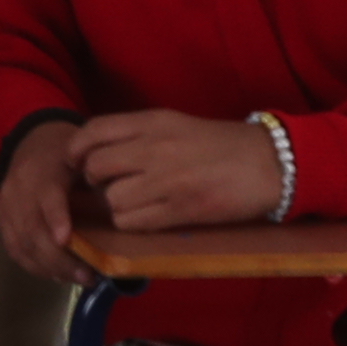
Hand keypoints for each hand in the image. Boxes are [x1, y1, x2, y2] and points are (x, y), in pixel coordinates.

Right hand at [0, 123, 91, 283]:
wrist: (32, 144)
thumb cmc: (68, 156)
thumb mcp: (86, 160)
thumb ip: (99, 183)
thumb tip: (123, 215)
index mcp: (45, 170)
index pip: (47, 196)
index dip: (55, 217)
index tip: (65, 239)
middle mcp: (19, 188)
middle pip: (33, 229)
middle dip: (60, 259)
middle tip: (89, 277)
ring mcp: (6, 204)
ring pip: (22, 244)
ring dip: (51, 268)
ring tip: (80, 279)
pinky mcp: (1, 218)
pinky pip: (15, 249)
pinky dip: (37, 266)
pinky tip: (59, 274)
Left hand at [73, 108, 287, 233]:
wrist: (270, 163)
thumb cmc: (224, 144)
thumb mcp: (177, 124)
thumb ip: (140, 133)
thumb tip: (100, 149)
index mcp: (154, 122)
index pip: (95, 131)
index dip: (76, 149)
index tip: (76, 161)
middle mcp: (155, 148)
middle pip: (95, 167)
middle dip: (94, 181)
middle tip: (108, 185)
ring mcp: (166, 180)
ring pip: (112, 199)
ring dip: (115, 206)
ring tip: (133, 202)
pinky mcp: (179, 210)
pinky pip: (132, 222)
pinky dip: (131, 223)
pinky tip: (147, 217)